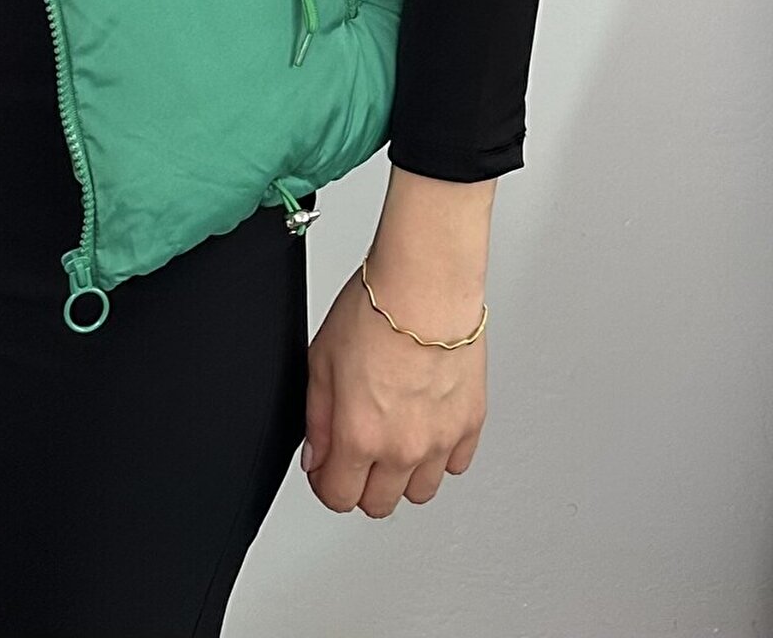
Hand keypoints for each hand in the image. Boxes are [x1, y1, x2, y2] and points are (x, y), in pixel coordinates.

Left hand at [299, 254, 486, 516]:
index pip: (339, 497)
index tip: (326, 469)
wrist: (426, 284)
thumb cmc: (375, 310)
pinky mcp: (470, 424)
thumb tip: (316, 457)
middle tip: (357, 453)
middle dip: (361, 484)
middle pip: (379, 503)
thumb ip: (317, 419)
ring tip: (392, 437)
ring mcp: (440, 440)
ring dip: (402, 474)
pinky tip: (425, 424)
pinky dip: (439, 454)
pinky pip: (455, 464)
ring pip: (420, 492)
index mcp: (360, 435)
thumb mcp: (321, 361)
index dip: (326, 484)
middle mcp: (403, 448)